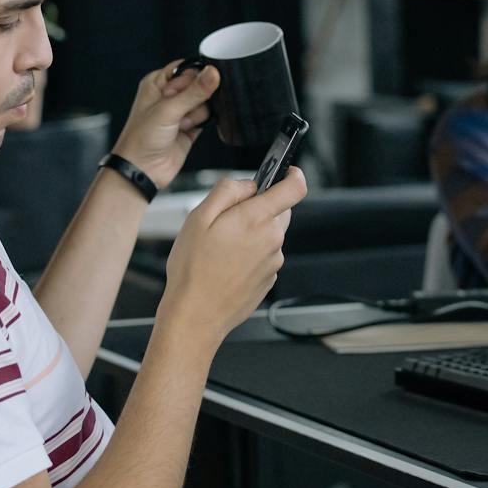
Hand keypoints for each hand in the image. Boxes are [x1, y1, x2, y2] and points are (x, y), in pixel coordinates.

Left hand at [109, 61, 220, 192]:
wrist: (142, 170)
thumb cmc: (141, 139)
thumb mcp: (167, 110)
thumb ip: (193, 91)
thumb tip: (212, 73)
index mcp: (157, 83)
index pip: (185, 68)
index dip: (192, 78)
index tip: (191, 89)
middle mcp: (168, 96)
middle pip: (199, 85)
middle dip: (196, 99)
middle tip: (182, 110)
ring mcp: (179, 113)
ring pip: (205, 103)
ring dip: (196, 115)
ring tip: (180, 125)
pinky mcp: (189, 128)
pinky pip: (206, 118)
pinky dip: (201, 123)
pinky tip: (189, 130)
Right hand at [156, 167, 307, 352]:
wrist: (196, 315)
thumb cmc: (193, 270)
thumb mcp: (198, 217)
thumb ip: (227, 191)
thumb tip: (247, 184)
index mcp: (257, 220)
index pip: (295, 189)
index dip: (293, 175)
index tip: (287, 171)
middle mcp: (272, 240)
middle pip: (279, 211)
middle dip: (259, 208)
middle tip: (227, 220)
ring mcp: (273, 262)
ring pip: (269, 234)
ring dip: (252, 234)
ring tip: (220, 249)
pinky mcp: (269, 279)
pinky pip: (264, 256)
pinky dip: (249, 255)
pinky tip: (226, 265)